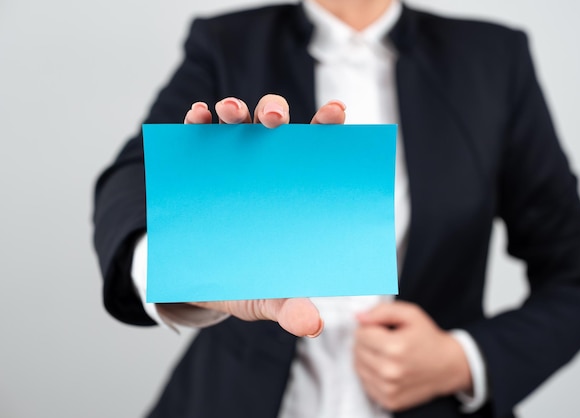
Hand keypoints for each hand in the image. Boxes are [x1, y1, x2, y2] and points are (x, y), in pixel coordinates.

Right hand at [180, 94, 345, 337]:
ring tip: (228, 112)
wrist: (196, 284)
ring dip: (234, 111)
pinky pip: (197, 136)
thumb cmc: (242, 283)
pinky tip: (197, 118)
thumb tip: (311, 325)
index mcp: (293, 191)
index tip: (335, 111)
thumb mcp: (264, 298)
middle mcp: (265, 167)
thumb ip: (287, 307)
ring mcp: (230, 162)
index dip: (327, 128)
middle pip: (275, 128)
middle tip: (271, 118)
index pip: (316, 151)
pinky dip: (196, 122)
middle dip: (273, 111)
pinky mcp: (197, 165)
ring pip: (237, 123)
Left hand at [354, 301, 471, 410]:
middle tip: (385, 341)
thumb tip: (359, 317)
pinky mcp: (389, 401)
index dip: (370, 328)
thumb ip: (382, 311)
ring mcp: (389, 389)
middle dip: (367, 342)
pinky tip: (386, 368)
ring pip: (358, 367)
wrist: (448, 366)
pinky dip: (372, 374)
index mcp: (394, 347)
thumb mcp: (410, 315)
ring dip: (367, 358)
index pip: (360, 334)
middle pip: (357, 351)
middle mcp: (390, 371)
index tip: (382, 329)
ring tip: (386, 354)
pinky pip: (365, 383)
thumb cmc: (428, 338)